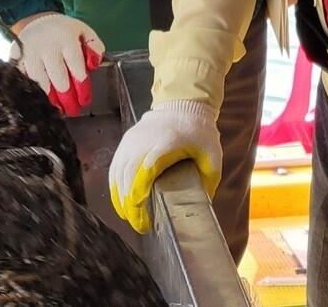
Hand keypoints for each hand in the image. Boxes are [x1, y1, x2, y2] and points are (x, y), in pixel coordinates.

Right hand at [10, 12, 105, 116]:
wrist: (37, 21)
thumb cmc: (64, 31)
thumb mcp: (84, 32)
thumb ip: (94, 47)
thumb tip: (93, 65)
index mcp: (65, 37)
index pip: (75, 66)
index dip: (81, 86)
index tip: (85, 100)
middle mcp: (46, 45)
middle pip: (57, 77)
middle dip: (67, 97)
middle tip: (73, 110)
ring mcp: (29, 52)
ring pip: (39, 82)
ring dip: (50, 98)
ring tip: (58, 110)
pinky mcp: (16, 59)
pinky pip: (24, 80)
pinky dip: (33, 92)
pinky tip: (40, 102)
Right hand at [109, 100, 220, 234]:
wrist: (183, 104)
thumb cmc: (199, 132)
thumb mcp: (212, 154)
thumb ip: (208, 178)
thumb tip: (201, 205)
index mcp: (166, 143)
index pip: (146, 170)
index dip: (140, 195)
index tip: (143, 216)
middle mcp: (143, 141)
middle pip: (128, 176)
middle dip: (131, 205)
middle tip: (140, 225)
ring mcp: (131, 141)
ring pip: (118, 174)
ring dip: (121, 198)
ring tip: (130, 216)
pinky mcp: (125, 142)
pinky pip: (115, 167)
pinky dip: (116, 187)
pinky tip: (122, 201)